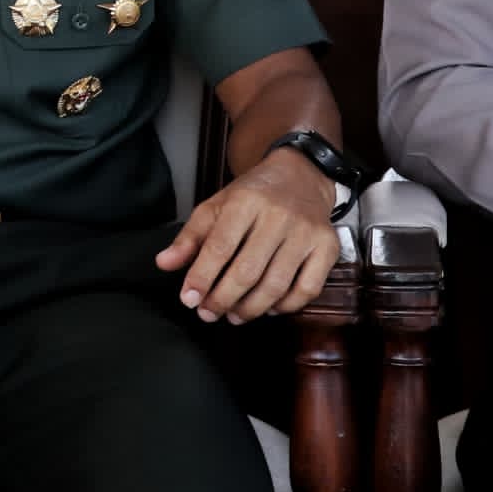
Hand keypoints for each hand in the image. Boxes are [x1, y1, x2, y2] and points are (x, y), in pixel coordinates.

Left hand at [159, 148, 340, 322]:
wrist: (301, 176)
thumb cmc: (253, 195)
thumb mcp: (217, 205)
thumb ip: (190, 236)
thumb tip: (164, 264)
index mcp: (245, 202)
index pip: (219, 247)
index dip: (202, 277)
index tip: (189, 300)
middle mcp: (278, 216)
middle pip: (248, 270)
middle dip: (223, 299)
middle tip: (208, 314)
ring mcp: (306, 233)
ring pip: (276, 285)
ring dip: (251, 308)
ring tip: (233, 315)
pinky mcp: (328, 247)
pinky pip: (308, 289)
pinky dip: (286, 306)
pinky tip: (268, 308)